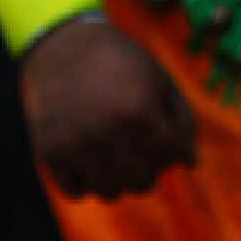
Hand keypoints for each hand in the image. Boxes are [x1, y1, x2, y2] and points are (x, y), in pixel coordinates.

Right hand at [21, 14, 196, 197]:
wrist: (64, 47)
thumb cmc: (121, 64)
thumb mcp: (160, 81)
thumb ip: (182, 121)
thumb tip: (191, 164)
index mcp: (139, 111)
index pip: (171, 156)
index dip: (174, 150)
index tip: (164, 137)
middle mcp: (107, 133)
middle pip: (143, 181)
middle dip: (149, 169)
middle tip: (140, 149)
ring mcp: (76, 146)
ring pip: (110, 193)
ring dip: (119, 180)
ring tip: (116, 156)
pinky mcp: (49, 154)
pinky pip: (76, 192)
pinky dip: (86, 184)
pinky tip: (91, 161)